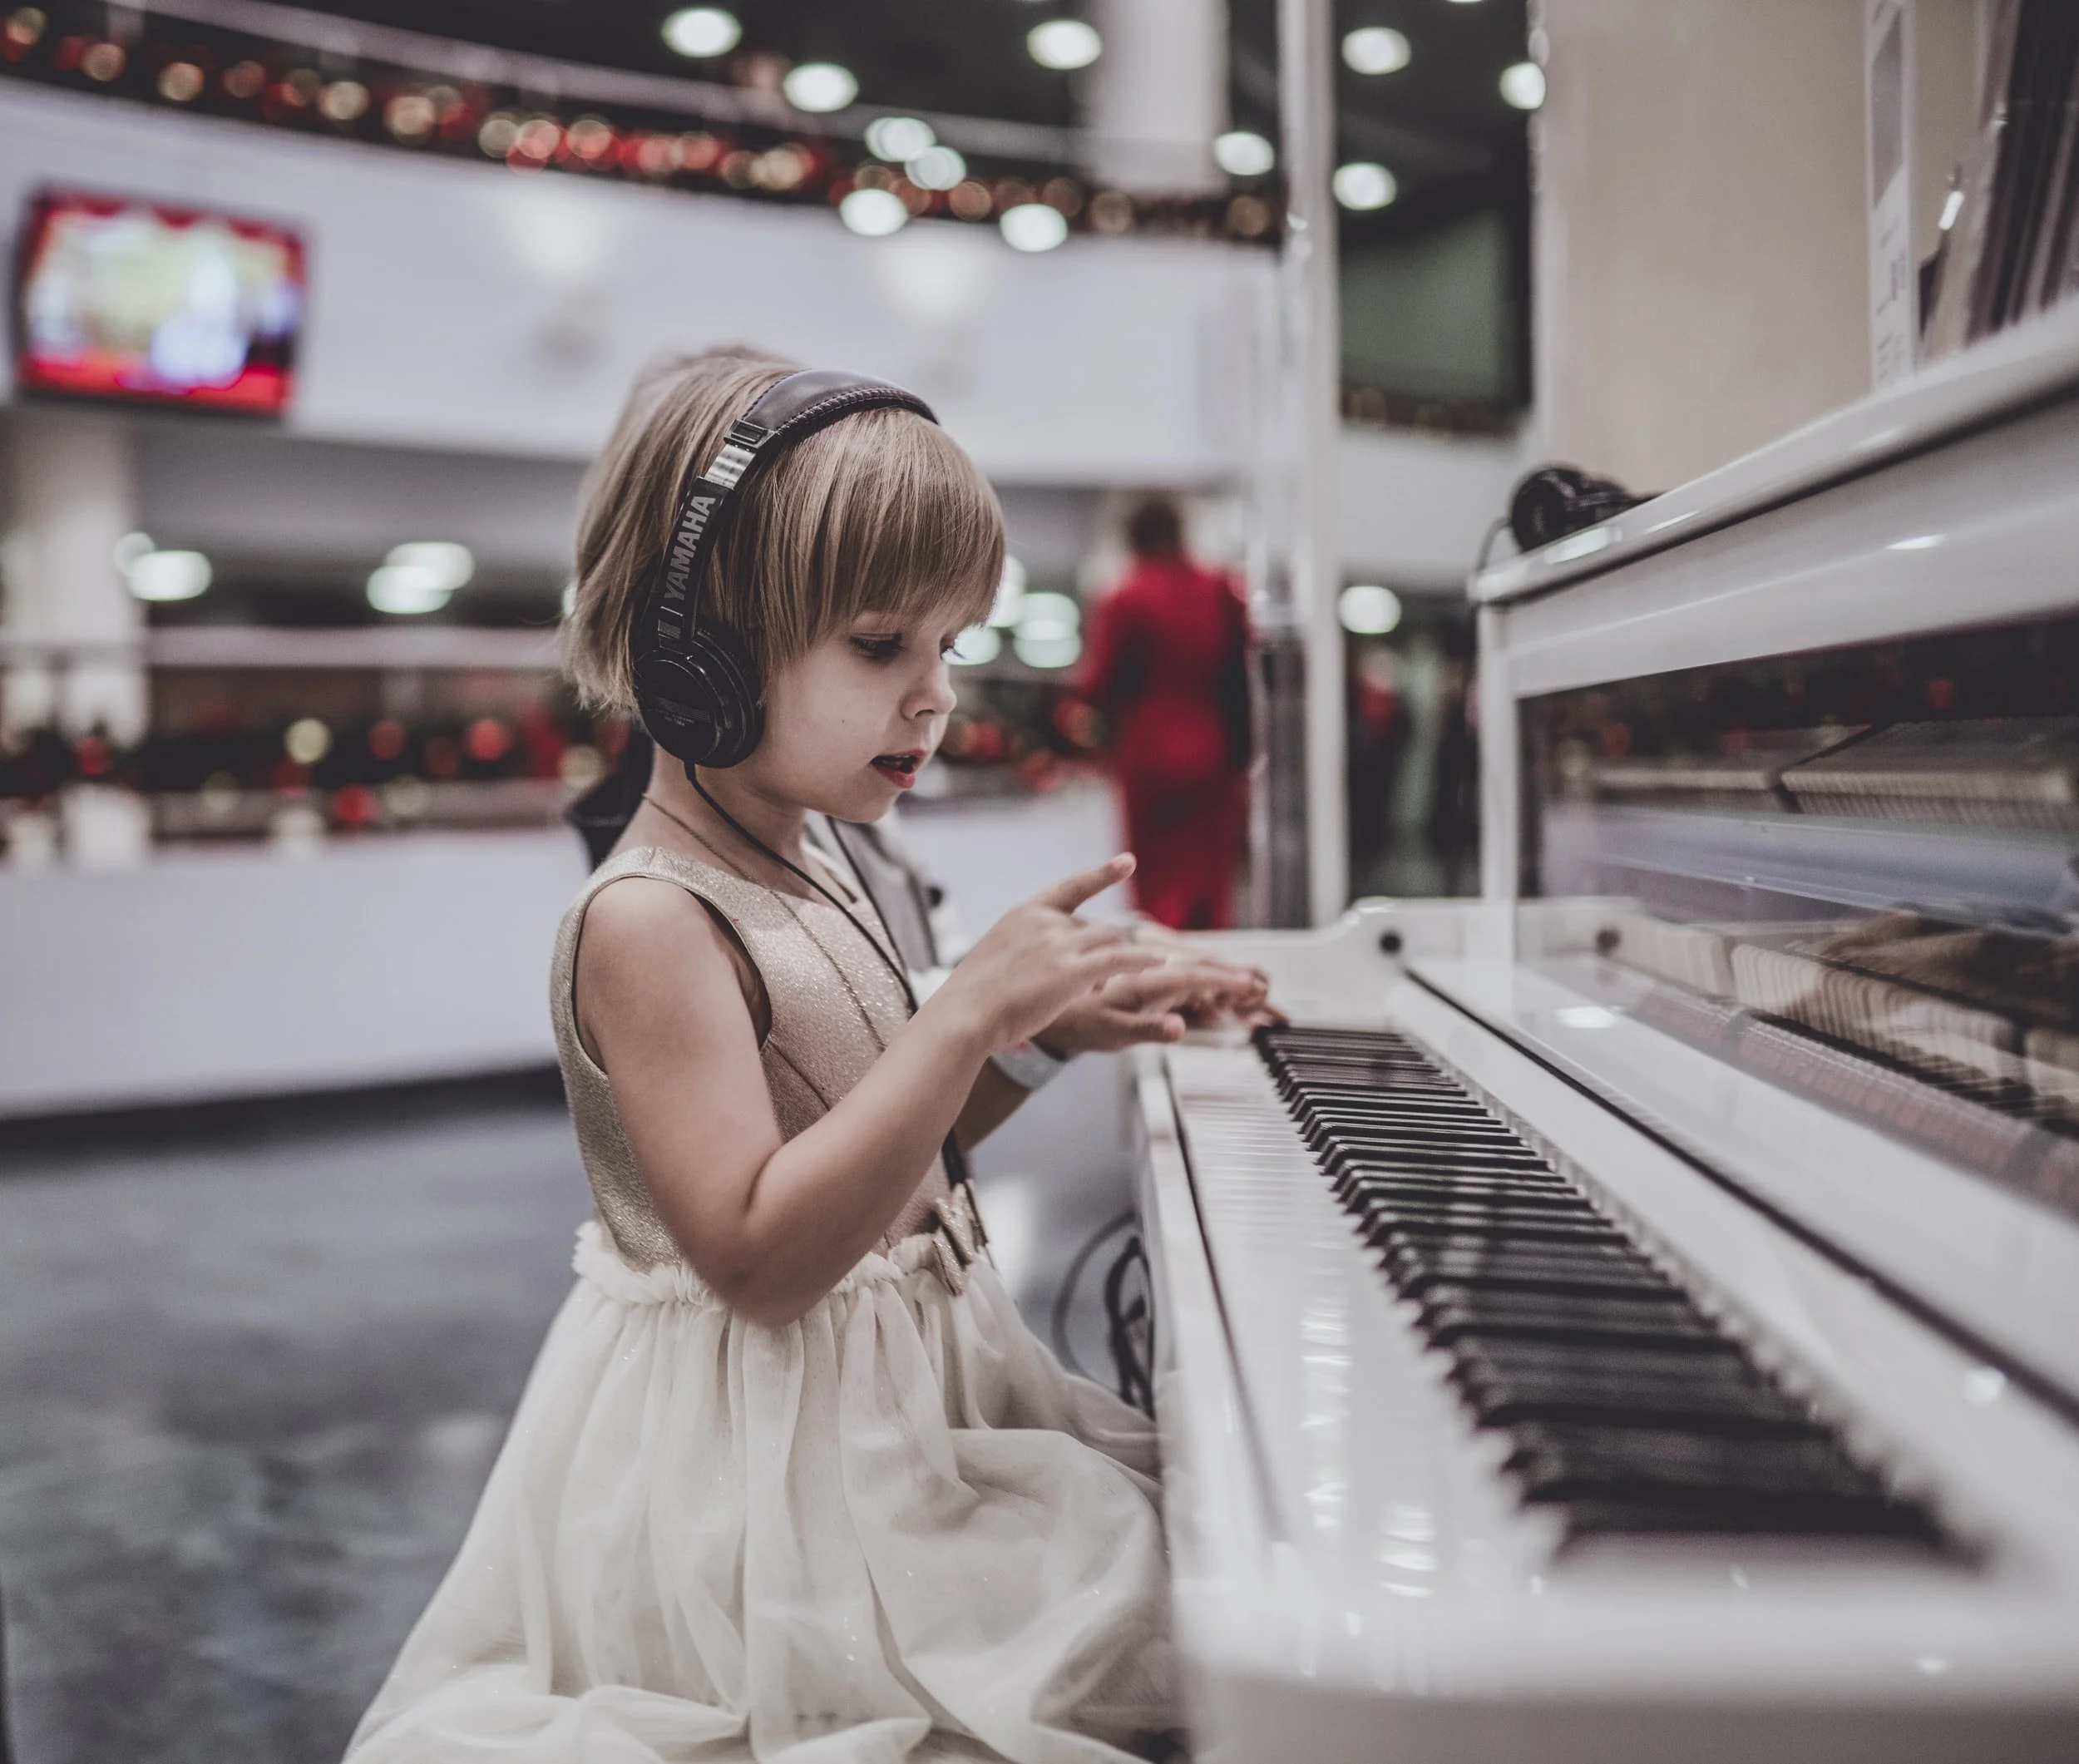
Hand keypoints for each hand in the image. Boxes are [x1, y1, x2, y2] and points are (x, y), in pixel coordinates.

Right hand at [927, 855, 1165, 1054]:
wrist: (965, 1014)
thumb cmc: (974, 997)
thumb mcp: (996, 957)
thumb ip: (1024, 950)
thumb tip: (1045, 960)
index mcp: (1025, 914)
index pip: (1070, 888)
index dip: (1102, 875)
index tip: (1128, 862)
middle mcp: (1045, 922)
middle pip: (1094, 928)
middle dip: (1100, 952)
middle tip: (1094, 982)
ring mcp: (1059, 944)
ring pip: (1107, 943)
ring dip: (1117, 961)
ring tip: (1113, 982)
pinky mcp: (1073, 971)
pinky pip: (1119, 960)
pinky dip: (1142, 960)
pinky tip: (1159, 962)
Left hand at [1037, 949, 1279, 1054]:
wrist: (1053, 1005)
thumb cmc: (1080, 1019)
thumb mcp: (1114, 1032)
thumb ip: (1150, 1029)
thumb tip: (1180, 1028)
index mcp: (1147, 978)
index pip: (1197, 975)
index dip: (1228, 981)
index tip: (1253, 986)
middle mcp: (1151, 970)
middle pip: (1203, 967)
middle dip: (1234, 977)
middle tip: (1263, 990)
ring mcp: (1151, 974)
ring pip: (1195, 970)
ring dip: (1223, 979)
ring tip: (1250, 991)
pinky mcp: (1148, 981)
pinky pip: (1183, 978)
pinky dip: (1205, 986)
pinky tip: (1216, 1000)